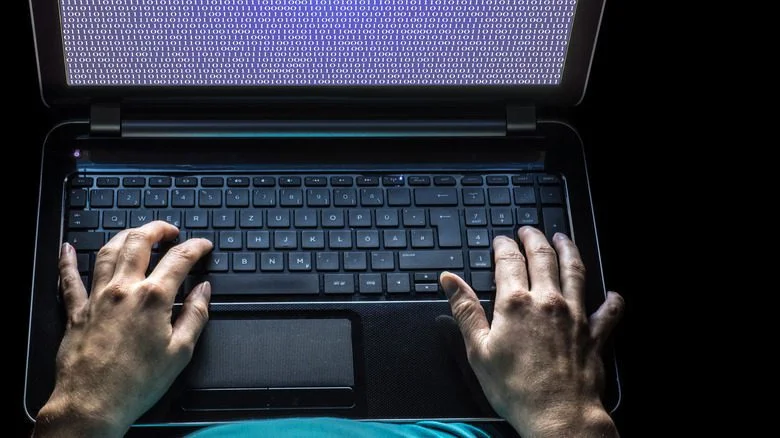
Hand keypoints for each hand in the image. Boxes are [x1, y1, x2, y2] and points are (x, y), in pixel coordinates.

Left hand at [34, 221, 212, 437]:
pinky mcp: (77, 311)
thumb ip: (196, 315)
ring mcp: (97, 297)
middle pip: (139, 242)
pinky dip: (68, 261)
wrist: (93, 403)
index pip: (179, 258)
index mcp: (153, 298)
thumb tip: (204, 291)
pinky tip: (68, 249)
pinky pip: (69, 278)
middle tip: (169, 230)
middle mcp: (124, 290)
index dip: (196, 247)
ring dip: (125, 236)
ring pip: (109, 251)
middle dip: (157, 229)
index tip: (203, 245)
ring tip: (136, 233)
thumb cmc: (137, 382)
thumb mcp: (181, 351)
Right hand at [440, 227, 622, 437]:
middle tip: (529, 230)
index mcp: (516, 303)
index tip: (501, 240)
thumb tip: (449, 281)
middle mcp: (548, 301)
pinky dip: (611, 300)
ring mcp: (574, 314)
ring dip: (568, 250)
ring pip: (575, 270)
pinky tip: (612, 294)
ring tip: (563, 239)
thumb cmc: (515, 388)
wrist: (558, 415)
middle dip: (535, 238)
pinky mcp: (594, 333)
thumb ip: (465, 310)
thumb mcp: (478, 350)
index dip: (504, 245)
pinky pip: (608, 310)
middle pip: (543, 257)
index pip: (509, 261)